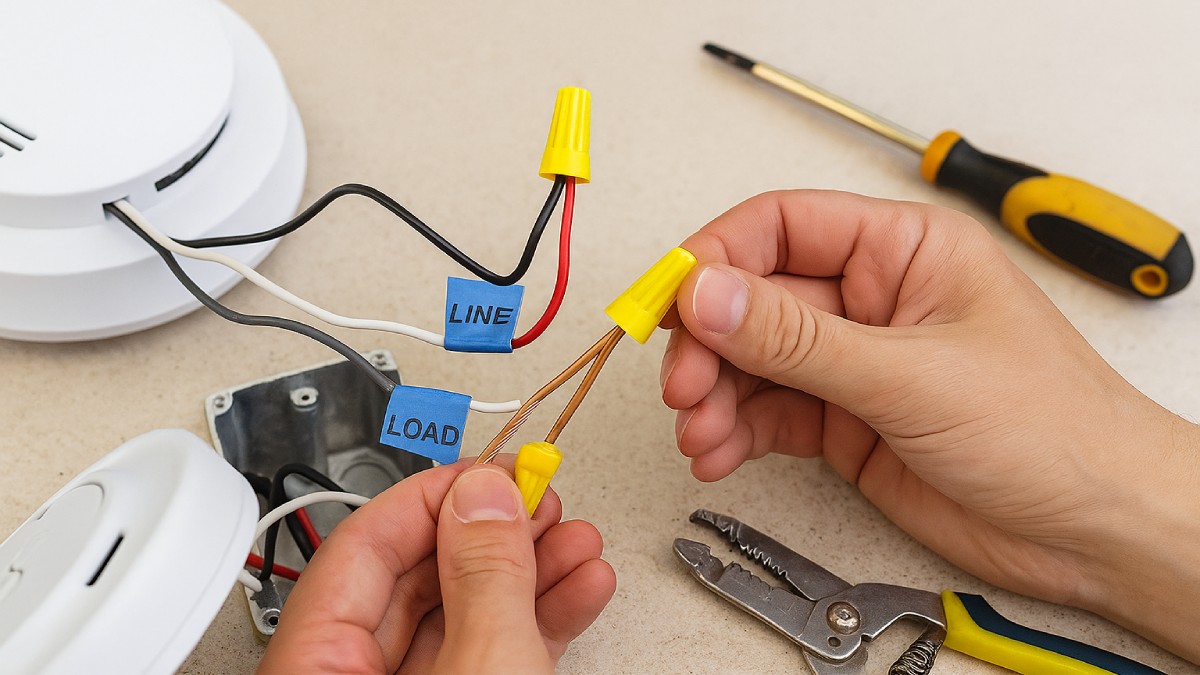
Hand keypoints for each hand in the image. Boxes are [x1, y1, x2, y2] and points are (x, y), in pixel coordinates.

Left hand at [257, 460, 615, 673]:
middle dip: (496, 530)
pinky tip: (581, 588)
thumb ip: (483, 579)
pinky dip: (539, 620)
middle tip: (543, 496)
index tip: (494, 469)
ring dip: (531, 571)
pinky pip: (493, 653)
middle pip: (418, 576)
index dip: (434, 495)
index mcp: (313, 667)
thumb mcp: (481, 670)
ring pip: (465, 615)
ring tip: (578, 541)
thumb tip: (485, 495)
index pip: (361, 545)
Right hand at [660, 189, 1199, 660]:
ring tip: (699, 429)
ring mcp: (855, 364)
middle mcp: (873, 301)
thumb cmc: (1052, 429)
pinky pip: (768, 414)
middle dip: (709, 342)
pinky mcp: (846, 422)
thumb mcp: (911, 374)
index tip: (669, 300)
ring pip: (754, 363)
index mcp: (903, 252)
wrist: (1094, 531)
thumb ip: (798, 338)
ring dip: (714, 395)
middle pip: (755, 300)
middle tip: (682, 383)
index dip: (716, 258)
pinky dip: (734, 432)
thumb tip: (707, 293)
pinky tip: (718, 451)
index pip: (782, 228)